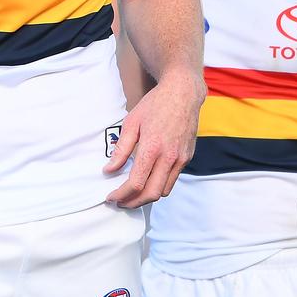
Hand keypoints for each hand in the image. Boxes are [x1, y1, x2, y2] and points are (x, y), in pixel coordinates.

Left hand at [104, 69, 204, 207]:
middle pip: (151, 194)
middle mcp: (168, 157)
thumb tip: (109, 170)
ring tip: (132, 194)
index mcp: (152, 148)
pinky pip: (172, 180)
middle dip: (133, 203)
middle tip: (120, 201)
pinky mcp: (187, 158)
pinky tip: (148, 180)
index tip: (111, 197)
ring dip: (146, 197)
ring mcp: (180, 159)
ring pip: (163, 191)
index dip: (121, 195)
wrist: (183, 94)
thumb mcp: (131, 122)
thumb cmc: (155, 104)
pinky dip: (158, 186)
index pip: (136, 183)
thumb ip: (121, 149)